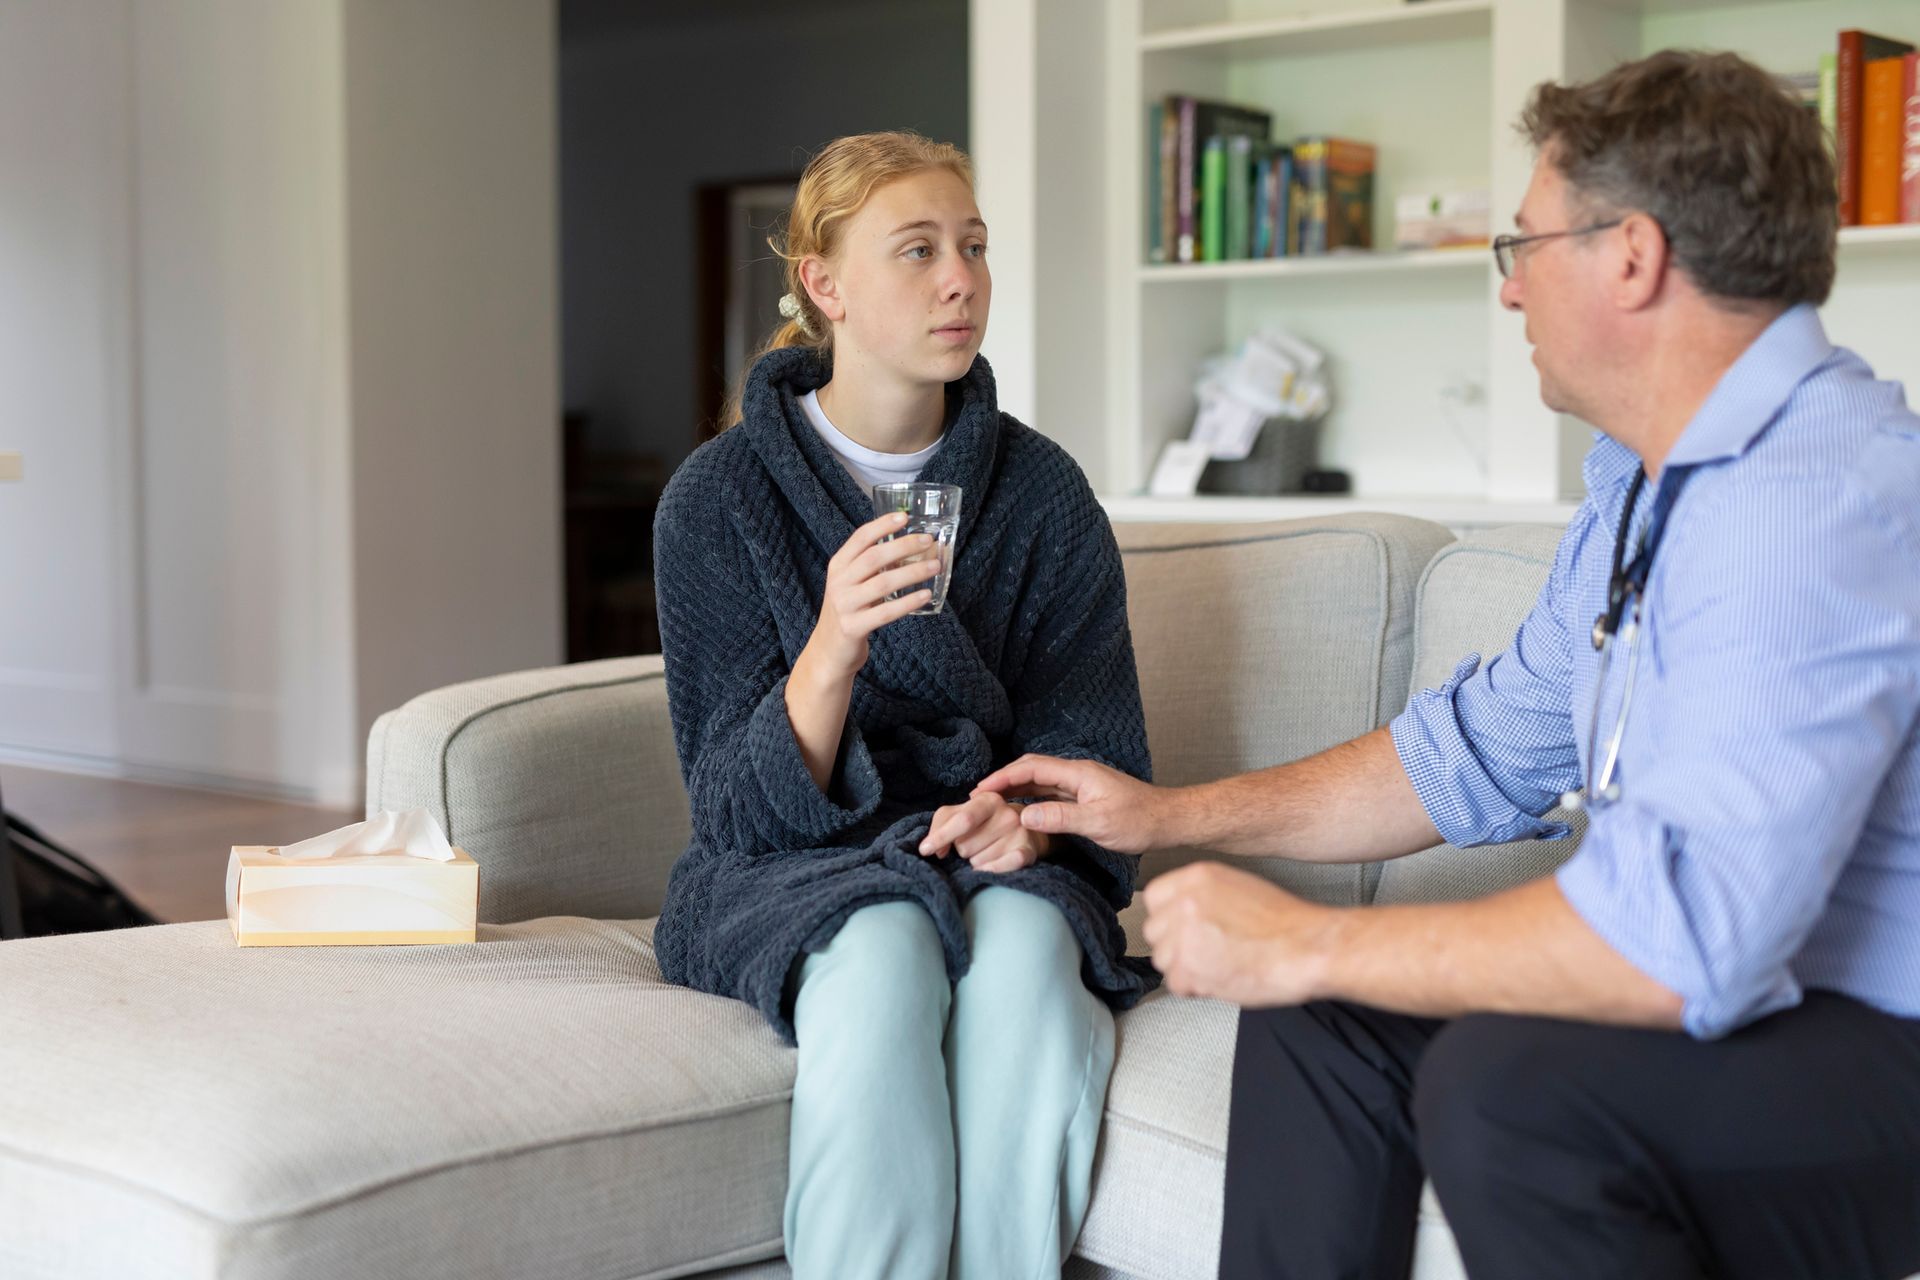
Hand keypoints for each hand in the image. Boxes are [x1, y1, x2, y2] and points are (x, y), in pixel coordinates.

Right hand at [806, 511, 945, 677]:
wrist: (829, 650)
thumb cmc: (849, 611)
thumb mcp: (852, 583)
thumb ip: (872, 567)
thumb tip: (911, 546)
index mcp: (838, 566)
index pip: (861, 538)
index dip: (882, 525)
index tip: (905, 517)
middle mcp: (839, 582)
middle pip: (874, 557)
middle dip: (904, 546)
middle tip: (928, 540)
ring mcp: (844, 605)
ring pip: (883, 583)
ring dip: (913, 572)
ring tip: (935, 566)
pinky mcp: (853, 627)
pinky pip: (886, 612)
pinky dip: (908, 602)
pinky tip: (925, 595)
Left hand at [918, 792, 1048, 872]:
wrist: (1025, 829)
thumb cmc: (985, 821)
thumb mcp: (960, 813)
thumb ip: (941, 824)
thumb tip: (937, 851)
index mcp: (988, 800)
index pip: (963, 821)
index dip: (941, 837)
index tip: (925, 850)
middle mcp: (1007, 814)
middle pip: (965, 847)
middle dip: (962, 849)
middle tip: (975, 842)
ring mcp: (1019, 833)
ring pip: (978, 862)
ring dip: (976, 861)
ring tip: (987, 850)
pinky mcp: (1028, 852)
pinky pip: (1001, 868)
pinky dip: (989, 871)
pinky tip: (989, 867)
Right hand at [971, 754, 1167, 854]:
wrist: (1168, 821)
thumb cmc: (1140, 821)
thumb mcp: (1098, 823)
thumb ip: (1060, 818)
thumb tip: (1023, 816)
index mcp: (1078, 773)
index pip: (1032, 767)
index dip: (1004, 776)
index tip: (980, 789)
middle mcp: (1077, 774)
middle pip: (1032, 770)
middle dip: (1004, 780)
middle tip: (978, 796)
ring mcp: (1081, 785)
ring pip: (1040, 782)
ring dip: (1015, 790)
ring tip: (992, 803)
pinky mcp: (1085, 798)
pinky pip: (1050, 794)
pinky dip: (1031, 800)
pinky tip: (1020, 811)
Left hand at [1141, 862, 1336, 1005]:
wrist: (1307, 947)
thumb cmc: (1285, 923)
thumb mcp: (1239, 887)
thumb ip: (1203, 897)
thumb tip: (1181, 914)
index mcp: (1197, 877)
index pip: (1155, 897)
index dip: (1169, 919)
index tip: (1184, 929)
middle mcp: (1185, 902)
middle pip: (1154, 931)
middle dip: (1175, 946)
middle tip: (1207, 952)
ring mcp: (1185, 935)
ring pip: (1162, 960)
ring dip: (1186, 969)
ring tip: (1219, 966)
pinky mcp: (1190, 967)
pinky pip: (1175, 985)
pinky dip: (1196, 989)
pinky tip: (1221, 979)